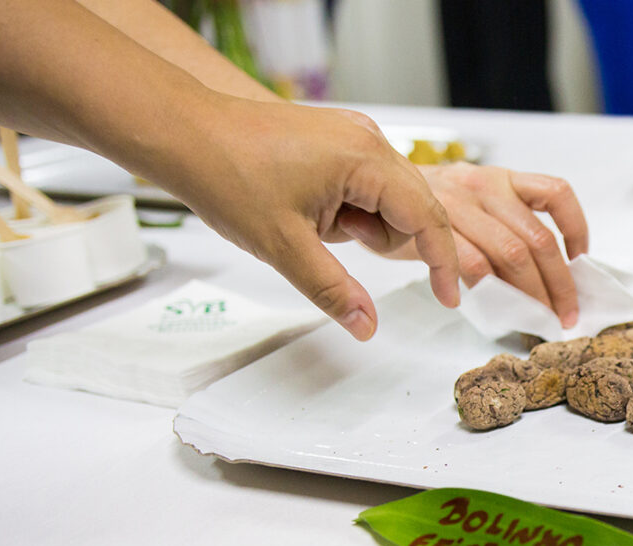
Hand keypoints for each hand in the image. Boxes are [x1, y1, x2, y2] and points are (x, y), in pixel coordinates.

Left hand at [171, 100, 459, 340]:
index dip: (443, 263)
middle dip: (380, 239)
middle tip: (329, 241)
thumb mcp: (285, 246)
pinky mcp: (338, 139)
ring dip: (360, 224)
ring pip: (387, 199)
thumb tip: (367, 326)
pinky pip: (366, 184)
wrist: (183, 133)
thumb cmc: (227, 173)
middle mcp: (368, 139)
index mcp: (366, 159)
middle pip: (412, 208)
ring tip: (310, 222)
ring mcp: (353, 135)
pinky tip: (310, 209)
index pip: (428, 218)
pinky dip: (349, 207)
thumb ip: (334, 290)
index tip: (448, 298)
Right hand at [416, 163, 589, 327]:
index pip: (556, 193)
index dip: (577, 227)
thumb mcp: (471, 200)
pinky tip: (487, 304)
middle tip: (566, 314)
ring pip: (513, 254)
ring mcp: (461, 203)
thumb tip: (546, 273)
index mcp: (503, 179)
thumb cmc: (422, 205)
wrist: (368, 194)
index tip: (580, 260)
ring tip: (538, 318)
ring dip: (531, 294)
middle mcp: (487, 186)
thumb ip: (504, 224)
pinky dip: (485, 289)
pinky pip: (472, 263)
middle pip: (539, 239)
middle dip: (559, 283)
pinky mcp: (434, 226)